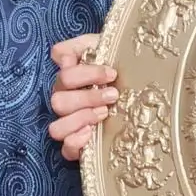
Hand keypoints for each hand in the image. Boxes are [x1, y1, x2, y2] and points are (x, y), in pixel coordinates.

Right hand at [48, 34, 117, 161]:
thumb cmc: (118, 66)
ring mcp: (69, 124)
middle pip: (58, 102)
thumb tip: (64, 59)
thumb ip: (79, 46)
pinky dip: (75, 143)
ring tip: (104, 113)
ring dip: (80, 119)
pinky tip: (91, 133)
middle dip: (87, 98)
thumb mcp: (102, 46)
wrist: (138, 81)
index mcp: (68, 80)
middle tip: (112, 95)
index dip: (86, 74)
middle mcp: (65, 102)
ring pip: (56, 128)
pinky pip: (66, 150)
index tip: (112, 73)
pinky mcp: (78, 145)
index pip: (64, 76)